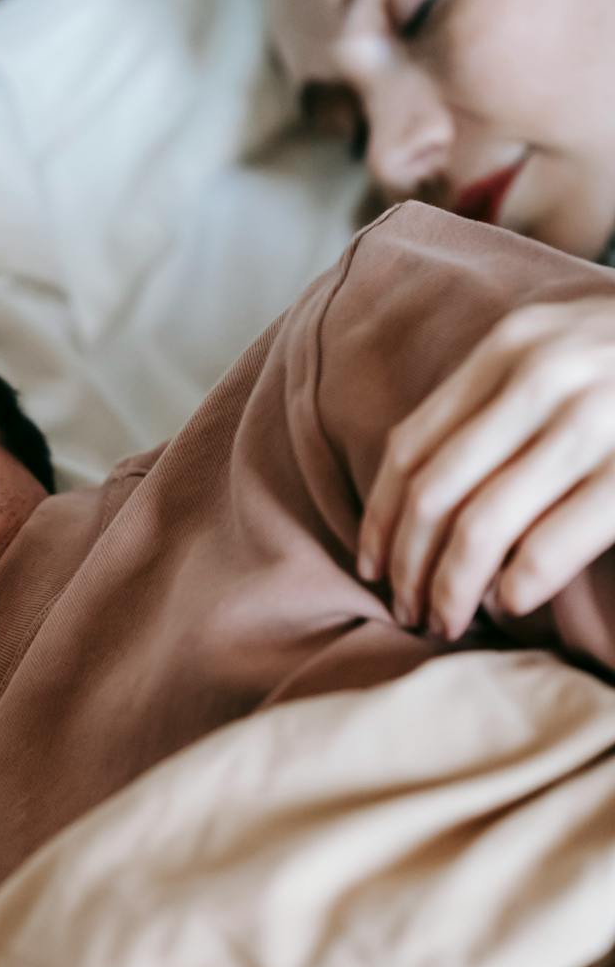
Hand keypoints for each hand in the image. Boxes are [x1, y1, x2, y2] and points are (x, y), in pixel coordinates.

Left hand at [358, 296, 614, 639]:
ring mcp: (595, 421)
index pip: (412, 449)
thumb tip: (410, 504)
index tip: (374, 569)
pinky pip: (544, 550)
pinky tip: (512, 603)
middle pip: (435, 496)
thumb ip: (497, 404)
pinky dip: (515, 588)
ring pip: (479, 530)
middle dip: (410, 568)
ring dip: (452, 592)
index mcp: (513, 345)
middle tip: (409, 612)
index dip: (381, 521)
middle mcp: (546, 375)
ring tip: (451, 621)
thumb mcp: (563, 356)